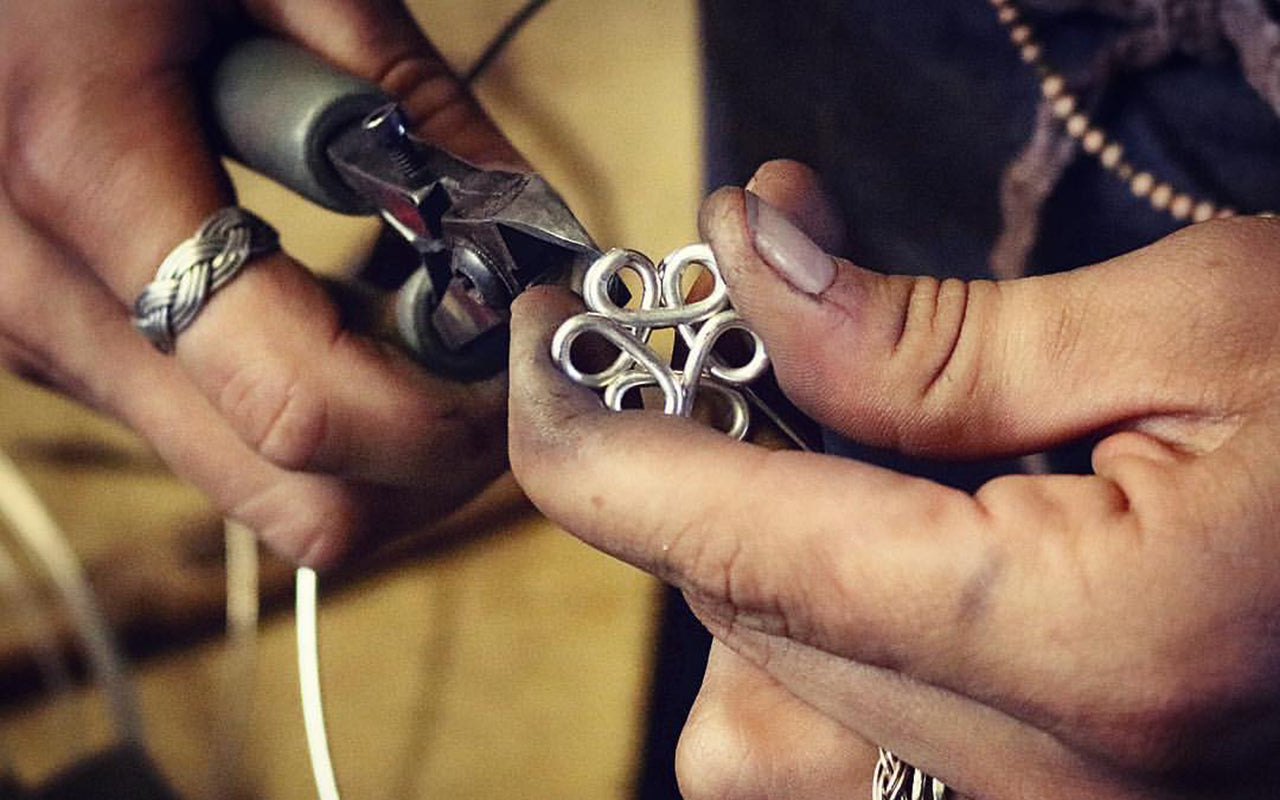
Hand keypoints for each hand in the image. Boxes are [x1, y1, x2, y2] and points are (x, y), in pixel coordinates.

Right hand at [0, 0, 520, 564]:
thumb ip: (415, 108)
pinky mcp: (60, 341)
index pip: (305, 413)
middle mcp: (47, 300)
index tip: (527, 346)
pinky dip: (319, 402)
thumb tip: (535, 233)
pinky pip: (221, 435)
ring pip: (264, 486)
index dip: (452, 417)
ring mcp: (45, 336)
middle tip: (502, 349)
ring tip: (430, 309)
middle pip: (301, 503)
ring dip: (383, 435)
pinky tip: (351, 301)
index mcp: (89, 180)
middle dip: (436, 454)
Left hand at [507, 159, 1279, 798]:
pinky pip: (847, 737)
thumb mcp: (1199, 321)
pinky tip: (890, 525)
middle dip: (691, 457)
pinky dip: (821, 617)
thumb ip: (935, 330)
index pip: (725, 538)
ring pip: (765, 705)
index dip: (594, 430)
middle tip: (735, 324)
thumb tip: (751, 264)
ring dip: (756, 549)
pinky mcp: (1058, 798)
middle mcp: (1052, 777)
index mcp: (1083, 646)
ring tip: (848, 428)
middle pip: (734, 613)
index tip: (544, 339)